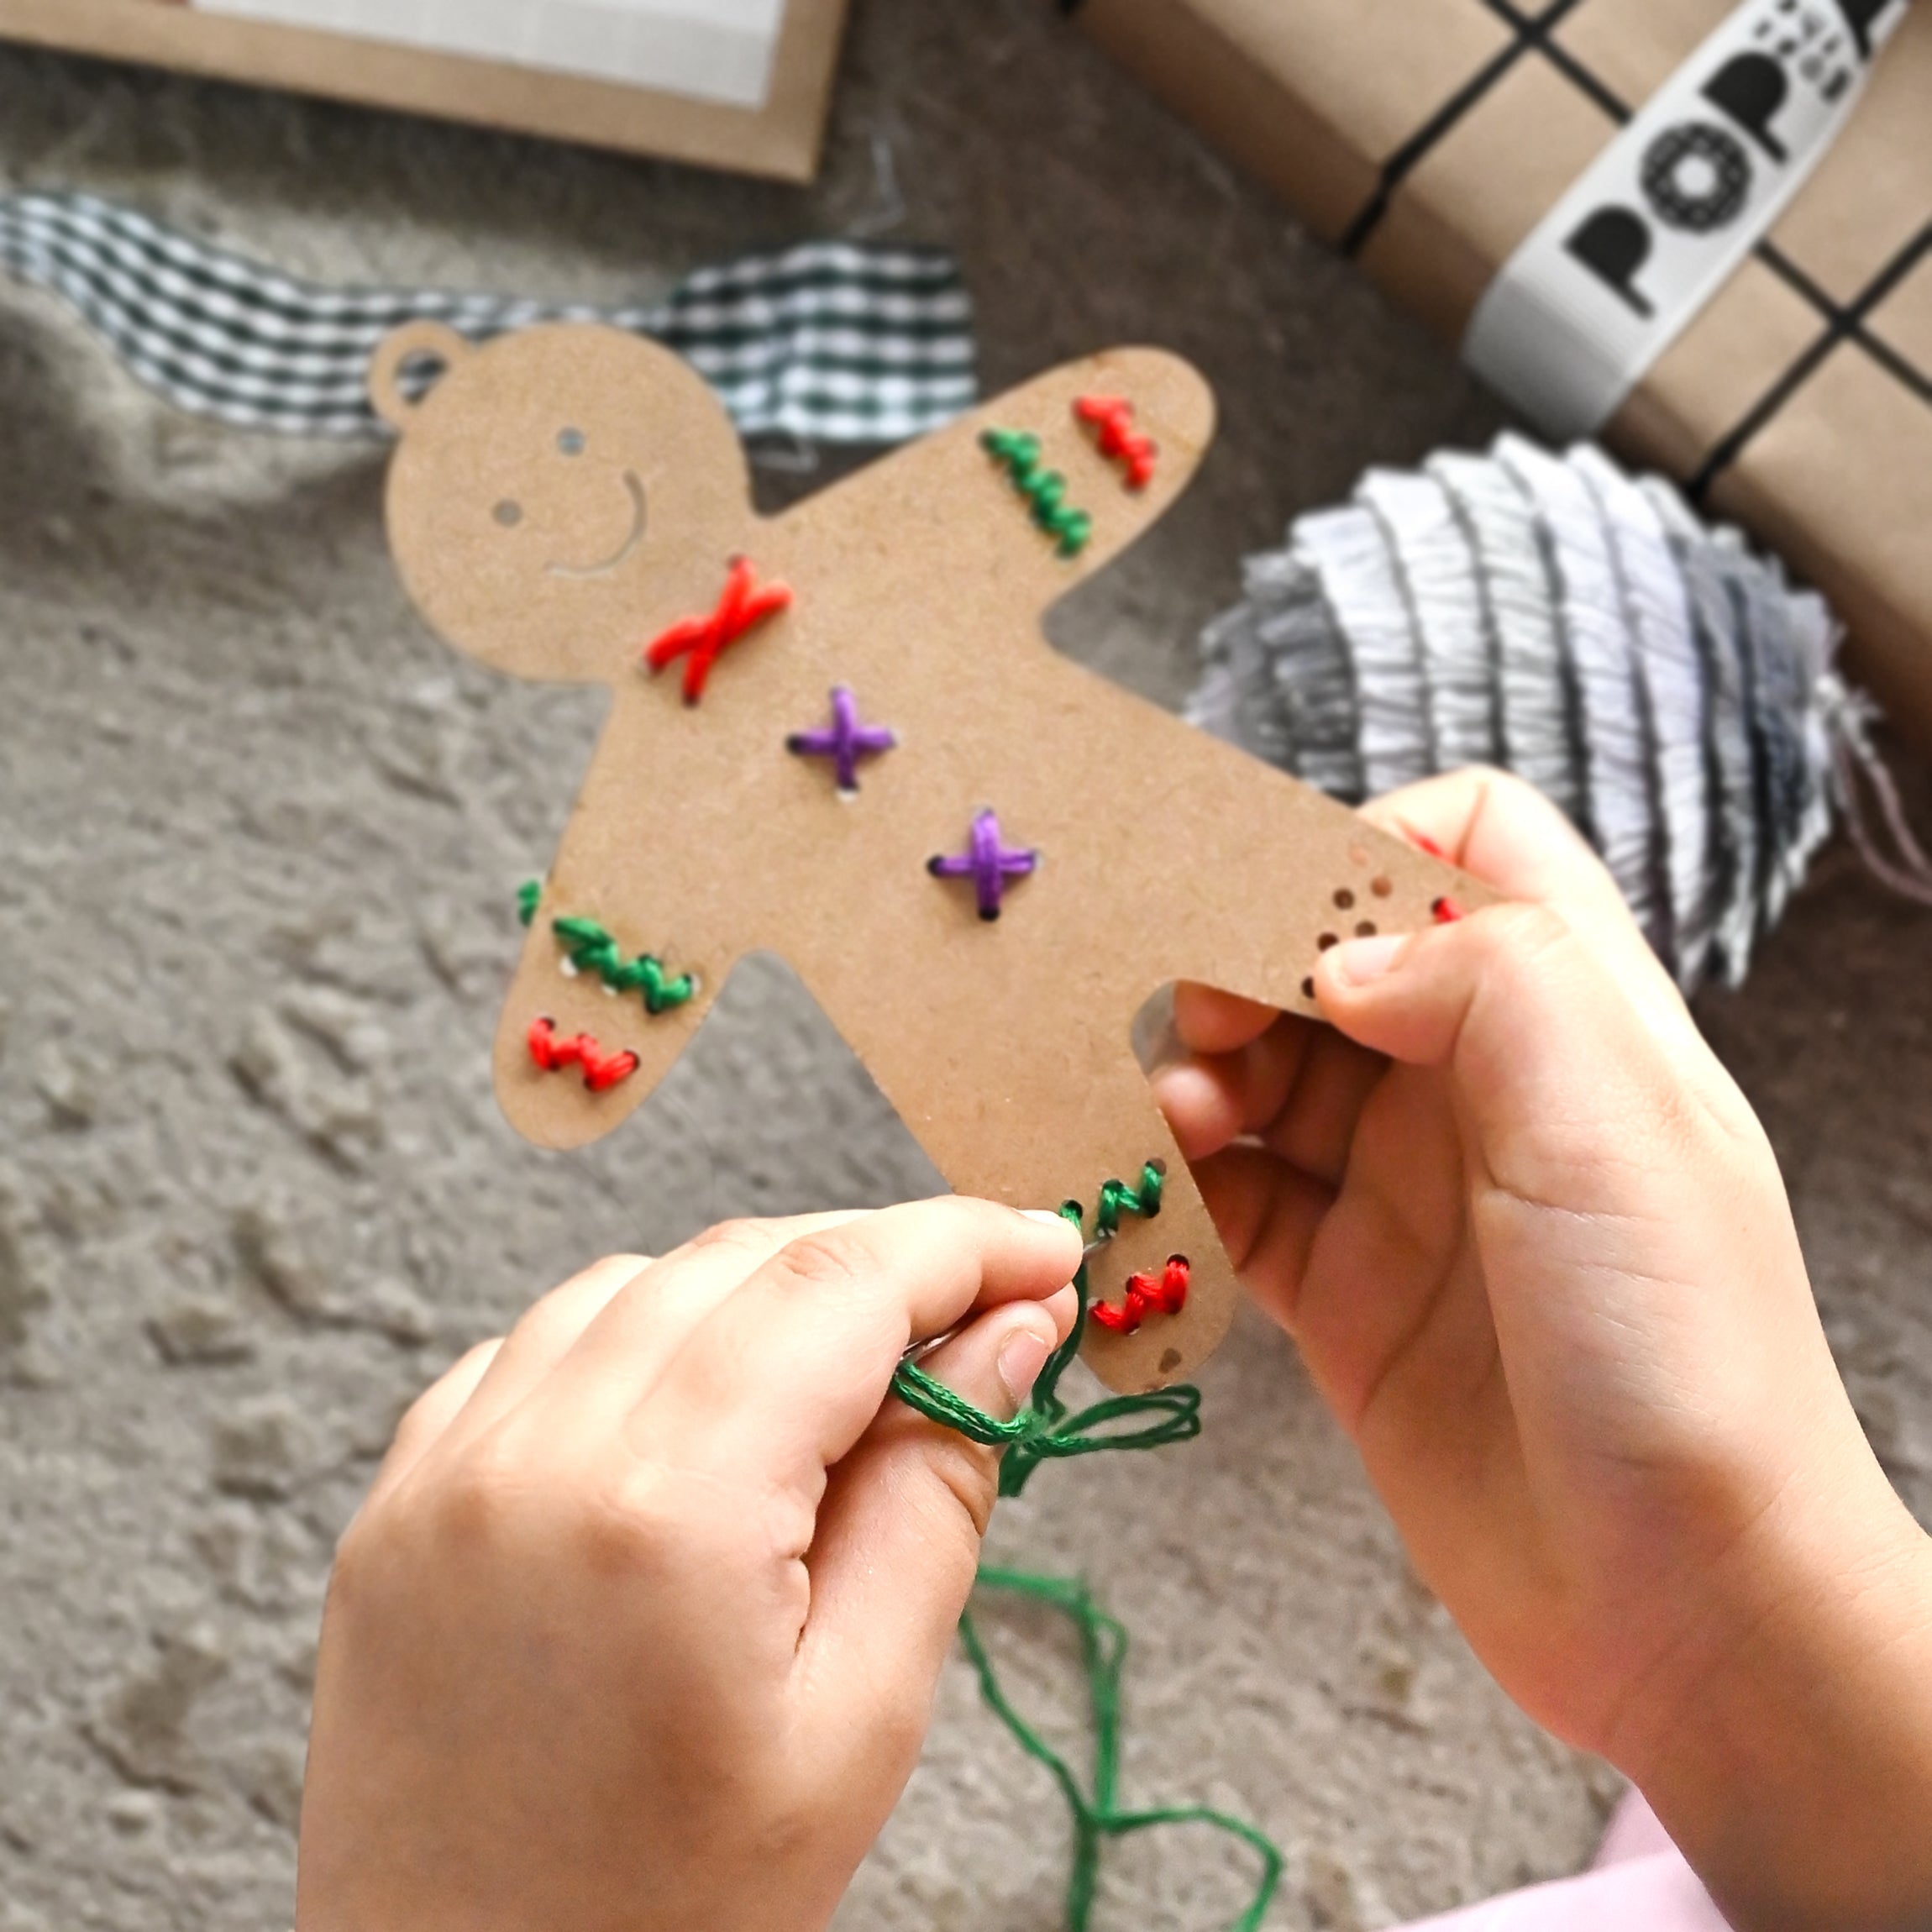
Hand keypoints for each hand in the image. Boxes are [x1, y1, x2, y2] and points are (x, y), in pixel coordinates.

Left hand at [295, 1200, 1081, 1931]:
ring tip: (849, 1372)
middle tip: (983, 1310)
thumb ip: (940, 1493)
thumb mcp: (861, 1720)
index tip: (1047, 1250)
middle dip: (881, 1261)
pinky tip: (703, 1405)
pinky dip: (644, 1334)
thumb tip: (1009, 1334)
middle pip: (747, 1261)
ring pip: (640, 1281)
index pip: (842, 1287)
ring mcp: (445, 1467)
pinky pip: (540, 1345)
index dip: (964, 1245)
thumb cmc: (678, 1910)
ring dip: (763, 1290)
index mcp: (665, 1510)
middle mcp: (534, 1452)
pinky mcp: (400, 1496)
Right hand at [1153, 769, 1931, 1930]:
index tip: (1282, 909)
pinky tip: (1156, 1175)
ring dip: (1198, 1068)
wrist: (1686, 1610)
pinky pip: (1235, 1199)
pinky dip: (1179, 1177)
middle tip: (1185, 1008)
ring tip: (1171, 1104)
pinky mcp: (1342, 1294)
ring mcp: (1407, 1193)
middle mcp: (1481, 1091)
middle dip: (1243, 961)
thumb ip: (1489, 982)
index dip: (1366, 846)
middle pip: (1332, 960)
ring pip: (1268, 1076)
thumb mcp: (1617, 1131)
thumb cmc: (1690, 1360)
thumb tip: (1339, 953)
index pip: (1466, 848)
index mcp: (1571, 1019)